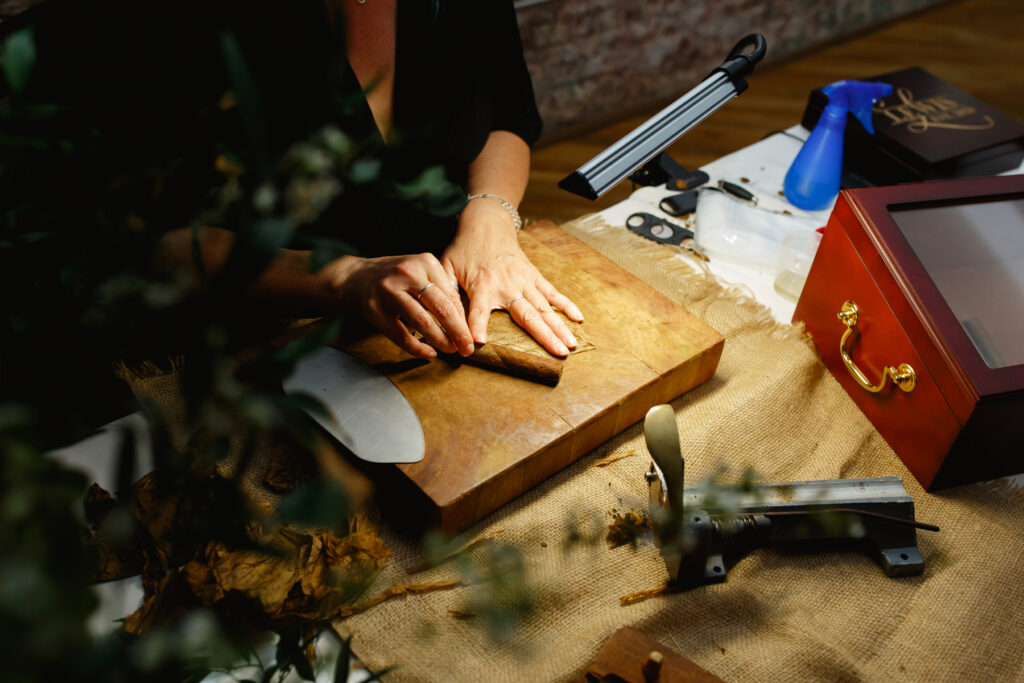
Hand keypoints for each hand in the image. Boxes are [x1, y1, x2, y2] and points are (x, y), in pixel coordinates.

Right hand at [326, 252, 475, 359]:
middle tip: (467, 349)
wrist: (354, 277)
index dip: (463, 320)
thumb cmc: (394, 278)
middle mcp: (408, 273)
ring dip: (440, 340)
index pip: (451, 296)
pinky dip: (417, 347)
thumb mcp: (419, 273)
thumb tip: (464, 321)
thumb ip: (440, 290)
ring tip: (450, 351)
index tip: (471, 336)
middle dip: (458, 332)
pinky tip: (429, 353)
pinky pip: (401, 334)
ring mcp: (389, 291)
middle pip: (441, 308)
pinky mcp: (375, 309)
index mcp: (425, 262)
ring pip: (422, 322)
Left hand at [441, 203, 583, 356]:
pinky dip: (566, 305)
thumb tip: (437, 316)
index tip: (480, 343)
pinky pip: (553, 293)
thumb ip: (444, 292)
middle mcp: (507, 285)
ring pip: (544, 308)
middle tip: (557, 354)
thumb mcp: (446, 268)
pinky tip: (579, 319)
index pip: (477, 311)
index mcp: (482, 285)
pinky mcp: (534, 276)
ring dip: (559, 327)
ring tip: (571, 345)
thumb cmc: (464, 250)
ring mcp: (524, 281)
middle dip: (543, 335)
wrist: (486, 224)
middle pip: (527, 315)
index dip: (477, 326)